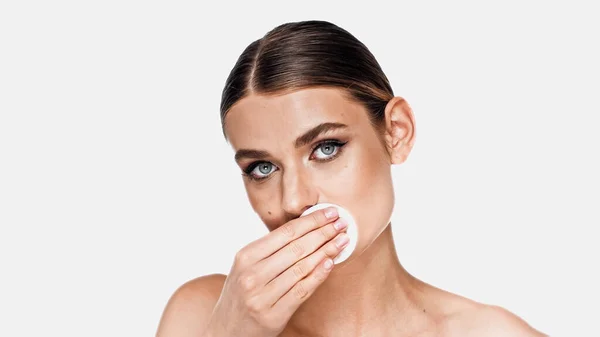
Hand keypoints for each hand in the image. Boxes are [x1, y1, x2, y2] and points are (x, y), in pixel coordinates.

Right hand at [203, 207, 348, 336]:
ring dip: (326, 252)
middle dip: (323, 233)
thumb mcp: (246, 266)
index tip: (331, 213)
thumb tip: (306, 227)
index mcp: (246, 256)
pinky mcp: (273, 315)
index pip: (285, 232)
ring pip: (302, 268)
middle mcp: (252, 274)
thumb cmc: (241, 294)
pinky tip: (330, 264)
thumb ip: (270, 250)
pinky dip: (318, 276)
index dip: (312, 221)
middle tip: (342, 224)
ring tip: (342, 241)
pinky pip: (302, 291)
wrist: (225, 330)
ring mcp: (262, 296)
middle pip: (296, 248)